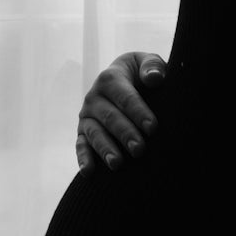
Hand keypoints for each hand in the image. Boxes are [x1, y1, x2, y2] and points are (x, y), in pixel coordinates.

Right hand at [75, 51, 167, 172]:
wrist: (127, 81)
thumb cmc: (142, 74)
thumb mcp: (148, 63)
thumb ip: (152, 66)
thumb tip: (154, 78)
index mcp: (110, 78)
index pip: (125, 97)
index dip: (138, 112)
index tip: (152, 128)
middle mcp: (94, 97)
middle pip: (110, 117)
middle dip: (125, 134)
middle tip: (140, 150)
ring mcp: (87, 116)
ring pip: (95, 133)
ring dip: (105, 149)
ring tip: (118, 164)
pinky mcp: (82, 131)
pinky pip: (81, 145)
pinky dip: (83, 158)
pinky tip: (89, 172)